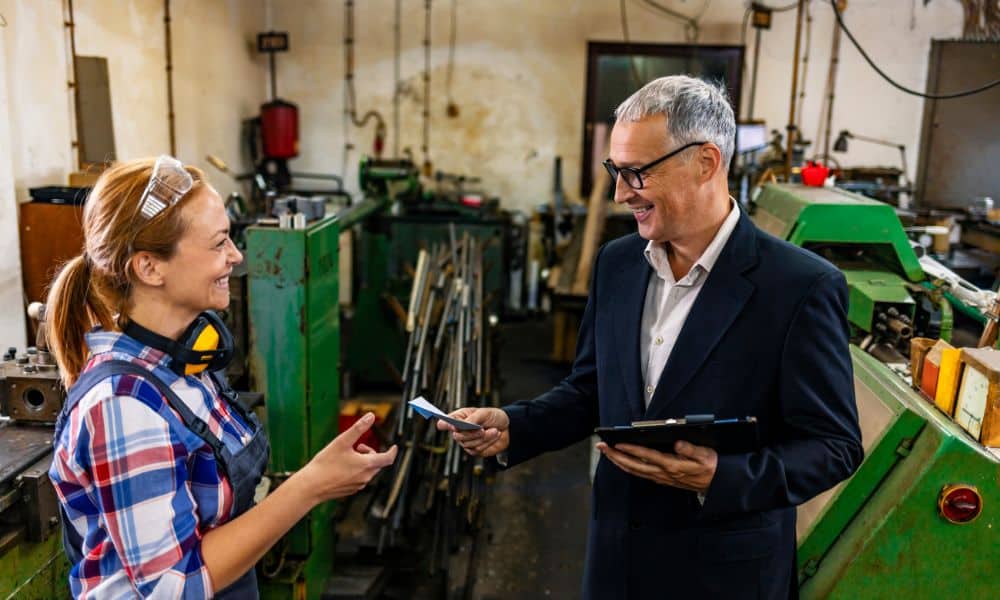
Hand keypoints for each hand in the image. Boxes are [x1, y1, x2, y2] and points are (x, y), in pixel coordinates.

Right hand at [298, 413, 397, 503]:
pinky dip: (356, 470)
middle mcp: (366, 477)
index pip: (388, 458)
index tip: (394, 447)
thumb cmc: (325, 465)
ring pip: (368, 471)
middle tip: (358, 446)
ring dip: (363, 461)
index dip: (393, 451)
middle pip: (377, 463)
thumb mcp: (342, 441)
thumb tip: (370, 417)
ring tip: (347, 456)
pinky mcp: (350, 490)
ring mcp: (358, 485)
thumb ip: (358, 428)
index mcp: (367, 465)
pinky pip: (359, 478)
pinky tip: (341, 467)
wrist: (310, 486)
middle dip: (371, 452)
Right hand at [435, 407, 509, 456]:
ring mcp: (466, 442)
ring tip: (493, 430)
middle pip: (457, 436)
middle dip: (471, 433)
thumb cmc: (493, 417)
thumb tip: (461, 425)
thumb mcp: (484, 413)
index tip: (453, 425)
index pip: (445, 422)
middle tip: (482, 429)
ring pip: (468, 444)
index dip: (445, 424)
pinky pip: (477, 449)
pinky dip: (487, 443)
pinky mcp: (474, 450)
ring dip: (483, 438)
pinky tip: (493, 435)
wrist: (507, 428)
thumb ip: (472, 418)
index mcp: (459, 418)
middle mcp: (460, 431)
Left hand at [595, 440, 716, 493]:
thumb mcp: (705, 455)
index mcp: (673, 466)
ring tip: (607, 454)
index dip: (631, 449)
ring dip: (619, 462)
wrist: (718, 484)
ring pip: (635, 471)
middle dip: (616, 456)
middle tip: (602, 447)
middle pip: (635, 465)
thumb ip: (691, 449)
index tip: (617, 443)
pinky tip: (623, 463)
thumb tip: (677, 443)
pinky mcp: (663, 480)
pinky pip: (641, 474)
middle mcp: (664, 473)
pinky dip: (629, 468)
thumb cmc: (712, 467)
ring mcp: (662, 478)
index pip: (647, 456)